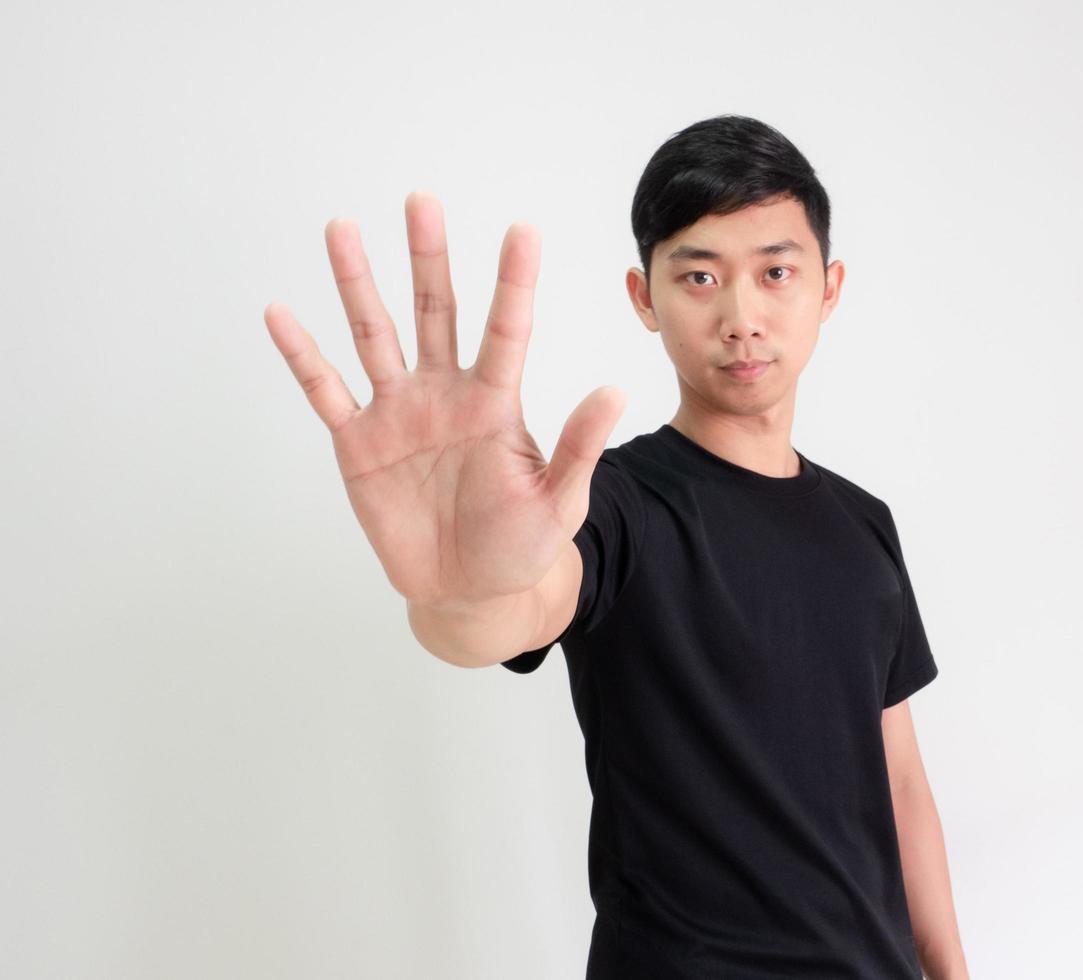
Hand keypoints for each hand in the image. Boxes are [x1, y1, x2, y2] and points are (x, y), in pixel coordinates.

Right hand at [264, 191, 625, 606]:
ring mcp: (399, 414)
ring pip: (375, 335)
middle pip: (435, 311)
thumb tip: (614, 392)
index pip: (507, 328)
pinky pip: (326, 391)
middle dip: (428, 257)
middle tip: (422, 200)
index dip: (513, 280)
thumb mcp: (558, 501)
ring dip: (358, 284)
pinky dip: (302, 355)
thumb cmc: (523, 545)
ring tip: (343, 228)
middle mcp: (445, 393)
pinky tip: (280, 312)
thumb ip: (578, 447)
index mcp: (497, 402)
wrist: (471, 592)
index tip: (523, 228)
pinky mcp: (359, 443)